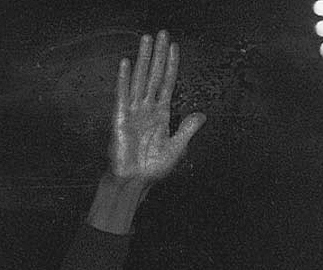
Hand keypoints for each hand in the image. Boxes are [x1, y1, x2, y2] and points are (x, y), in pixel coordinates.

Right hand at [109, 31, 204, 183]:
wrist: (133, 182)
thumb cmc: (152, 169)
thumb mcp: (176, 149)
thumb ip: (187, 130)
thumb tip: (202, 115)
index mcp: (161, 114)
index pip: (167, 83)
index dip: (171, 65)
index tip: (174, 47)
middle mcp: (147, 109)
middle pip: (154, 75)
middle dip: (158, 54)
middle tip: (161, 33)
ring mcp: (133, 111)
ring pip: (140, 80)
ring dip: (143, 59)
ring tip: (146, 39)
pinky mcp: (120, 118)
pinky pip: (122, 95)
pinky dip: (124, 79)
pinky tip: (126, 63)